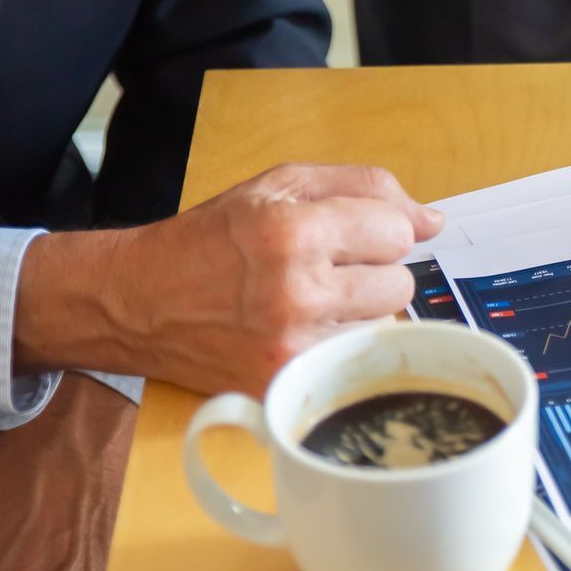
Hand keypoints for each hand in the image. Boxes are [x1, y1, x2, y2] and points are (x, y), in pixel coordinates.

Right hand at [12, 164, 443, 394]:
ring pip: (381, 326)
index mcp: (292, 231)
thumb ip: (364, 188)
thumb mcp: (279, 185)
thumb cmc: (212, 239)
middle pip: (401, 284)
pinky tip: (299, 331)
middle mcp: (294, 291)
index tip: (348, 234)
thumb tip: (433, 220)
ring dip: (357, 312)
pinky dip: (336, 346)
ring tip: (307, 301)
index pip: (398, 231)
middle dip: (372, 272)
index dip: (378, 230)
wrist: (137, 302)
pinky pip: (350, 361)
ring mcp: (290, 346)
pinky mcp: (283, 385)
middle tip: (326, 269)